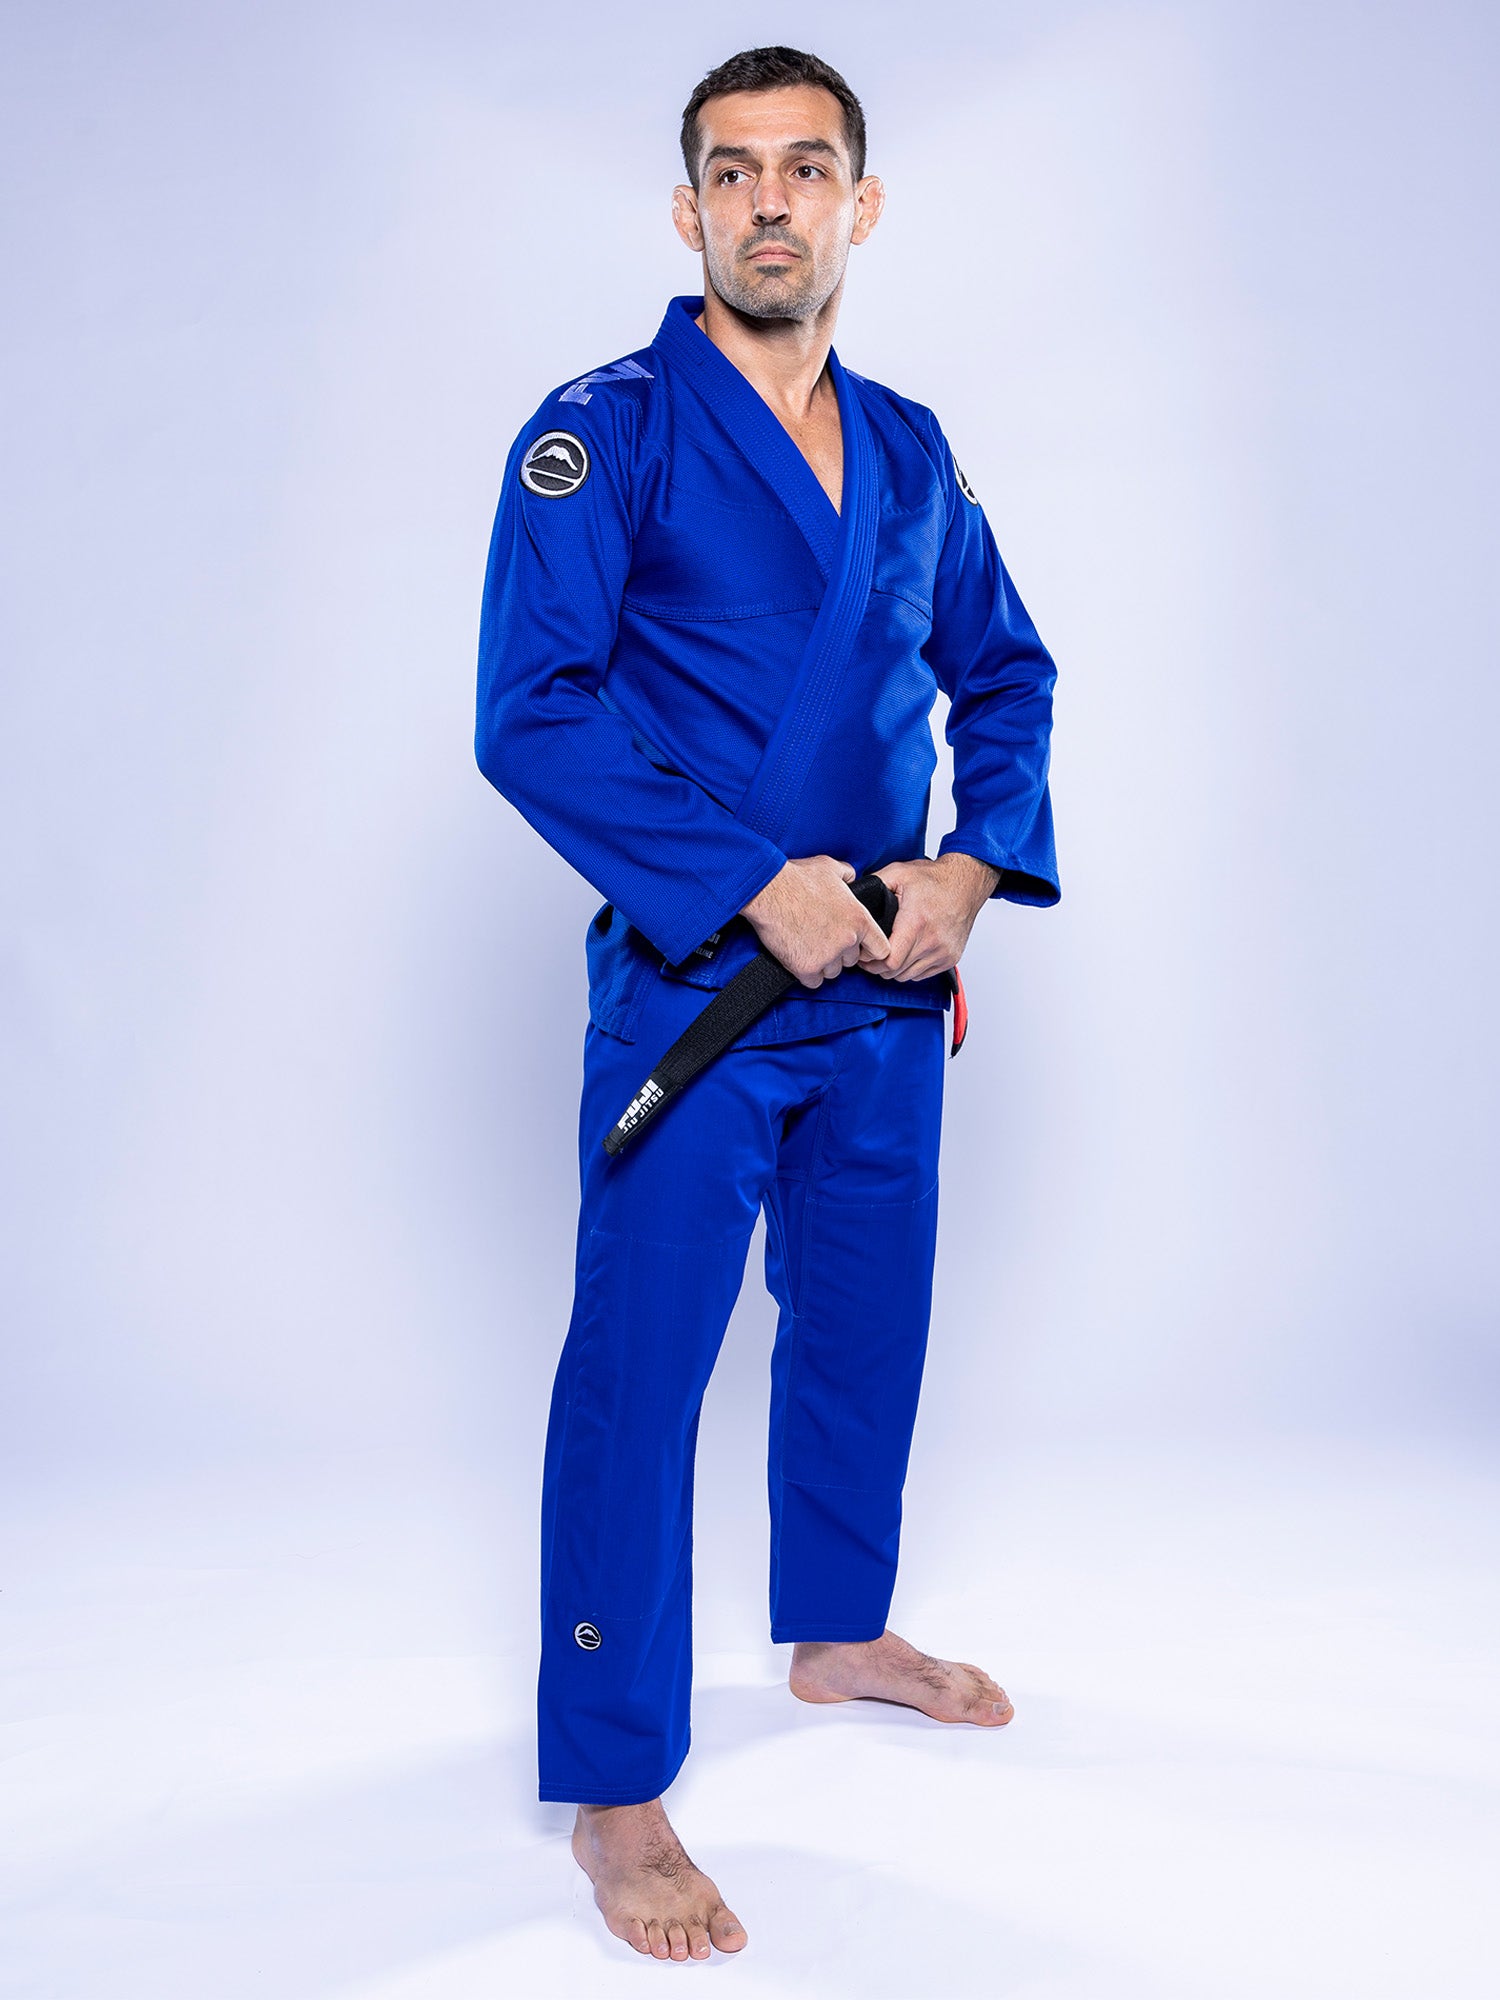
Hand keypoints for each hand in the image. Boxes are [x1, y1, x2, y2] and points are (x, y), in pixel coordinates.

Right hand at [741, 855, 891, 988]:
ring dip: (823, 964)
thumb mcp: (831, 867)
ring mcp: (827, 957)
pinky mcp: (806, 967)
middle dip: (839, 953)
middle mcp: (847, 941)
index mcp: (859, 919)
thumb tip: (852, 878)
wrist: (768, 891)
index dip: (870, 949)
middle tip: (822, 939)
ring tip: (807, 946)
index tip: (860, 948)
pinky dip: (807, 974)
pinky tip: (799, 958)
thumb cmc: (797, 877)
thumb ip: (848, 875)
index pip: (881, 949)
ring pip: (832, 972)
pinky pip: (814, 982)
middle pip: (851, 961)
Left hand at [868, 853, 999, 980]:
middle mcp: (932, 941)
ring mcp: (943, 952)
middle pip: (895, 972)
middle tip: (869, 957)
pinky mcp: (950, 958)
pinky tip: (905, 955)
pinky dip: (910, 969)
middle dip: (878, 967)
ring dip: (894, 970)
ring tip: (886, 955)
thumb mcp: (899, 873)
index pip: (889, 960)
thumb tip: (853, 894)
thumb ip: (874, 883)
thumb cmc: (935, 879)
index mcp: (916, 922)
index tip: (864, 953)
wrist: (966, 883)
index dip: (871, 961)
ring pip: (908, 976)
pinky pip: (922, 975)